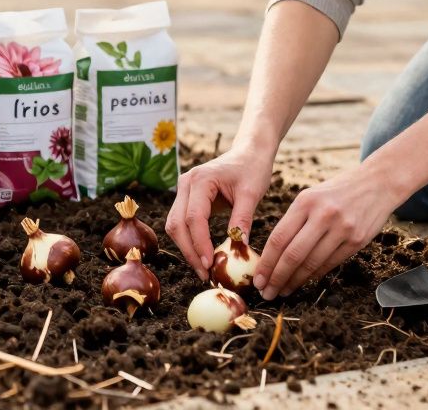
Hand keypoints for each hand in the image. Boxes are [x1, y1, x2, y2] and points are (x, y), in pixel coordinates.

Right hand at [165, 146, 272, 280]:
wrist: (249, 153)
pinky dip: (190, 241)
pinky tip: (203, 256)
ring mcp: (183, 191)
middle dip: (189, 252)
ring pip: (175, 226)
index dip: (200, 244)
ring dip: (187, 249)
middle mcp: (185, 184)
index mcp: (200, 179)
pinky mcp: (187, 199)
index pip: (193, 218)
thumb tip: (238, 247)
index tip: (210, 264)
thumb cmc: (252, 169)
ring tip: (204, 269)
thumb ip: (242, 219)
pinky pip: (182, 224)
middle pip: (177, 224)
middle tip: (205, 274)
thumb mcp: (252, 193)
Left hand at [254, 165, 396, 299]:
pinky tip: (304, 281)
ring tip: (283, 291)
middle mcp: (323, 215)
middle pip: (293, 255)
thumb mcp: (311, 196)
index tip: (257, 279)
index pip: (279, 238)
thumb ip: (294, 221)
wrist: (377, 183)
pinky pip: (330, 264)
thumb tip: (272, 255)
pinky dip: (314, 275)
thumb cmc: (336, 192)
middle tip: (266, 293)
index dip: (266, 263)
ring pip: (312, 263)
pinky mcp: (357, 240)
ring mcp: (342, 228)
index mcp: (305, 201)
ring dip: (295, 281)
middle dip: (277, 278)